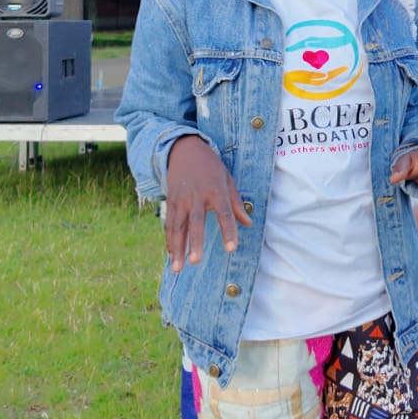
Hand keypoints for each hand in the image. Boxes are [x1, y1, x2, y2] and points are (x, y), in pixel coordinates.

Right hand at [163, 136, 250, 272]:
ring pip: (177, 227)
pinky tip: (172, 256)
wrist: (185, 150)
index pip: (224, 213)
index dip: (228, 231)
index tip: (231, 248)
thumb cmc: (211, 168)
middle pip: (195, 222)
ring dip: (177, 248)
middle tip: (195, 261)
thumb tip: (248, 223)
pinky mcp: (170, 202)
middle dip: (194, 243)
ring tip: (177, 268)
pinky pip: (169, 224)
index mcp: (215, 190)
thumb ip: (236, 203)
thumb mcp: (228, 180)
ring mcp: (181, 200)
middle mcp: (196, 196)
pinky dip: (169, 241)